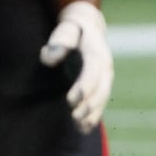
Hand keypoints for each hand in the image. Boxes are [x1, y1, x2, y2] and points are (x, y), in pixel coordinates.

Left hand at [39, 1, 113, 132]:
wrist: (88, 27)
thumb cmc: (73, 30)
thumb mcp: (65, 30)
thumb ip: (58, 43)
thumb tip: (49, 58)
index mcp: (97, 54)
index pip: (93, 73)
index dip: (84, 87)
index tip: (70, 100)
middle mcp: (105, 67)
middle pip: (102, 90)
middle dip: (90, 105)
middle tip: (75, 116)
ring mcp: (106, 78)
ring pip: (102, 99)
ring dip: (93, 114)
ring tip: (80, 126)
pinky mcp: (102, 85)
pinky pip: (100, 103)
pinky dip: (94, 115)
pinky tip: (84, 128)